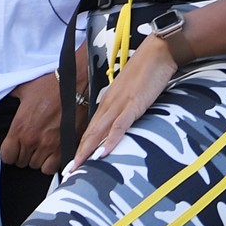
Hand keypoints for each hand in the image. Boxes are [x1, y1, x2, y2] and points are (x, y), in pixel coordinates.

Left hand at [0, 70, 64, 173]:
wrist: (77, 82)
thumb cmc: (52, 84)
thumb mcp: (25, 88)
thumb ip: (12, 96)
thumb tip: (4, 95)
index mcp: (19, 127)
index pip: (7, 156)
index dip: (10, 152)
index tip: (15, 147)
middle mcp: (32, 140)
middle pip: (22, 162)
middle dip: (25, 154)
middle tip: (32, 143)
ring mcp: (49, 145)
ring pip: (37, 166)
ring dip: (39, 158)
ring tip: (44, 147)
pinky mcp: (66, 146)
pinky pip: (53, 167)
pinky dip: (53, 162)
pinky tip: (54, 152)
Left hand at [68, 36, 176, 171]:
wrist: (157, 52)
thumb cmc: (147, 70)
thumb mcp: (132, 91)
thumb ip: (124, 105)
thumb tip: (121, 121)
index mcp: (108, 102)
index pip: (91, 129)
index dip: (81, 148)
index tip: (73, 163)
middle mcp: (109, 104)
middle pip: (90, 134)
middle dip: (78, 155)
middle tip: (68, 173)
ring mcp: (120, 104)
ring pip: (99, 132)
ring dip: (87, 152)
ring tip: (78, 168)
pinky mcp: (134, 104)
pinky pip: (120, 125)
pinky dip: (111, 140)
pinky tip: (104, 153)